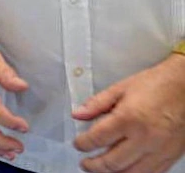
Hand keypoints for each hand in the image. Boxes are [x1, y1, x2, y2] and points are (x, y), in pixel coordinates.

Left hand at [72, 54, 184, 172]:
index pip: (97, 139)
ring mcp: (159, 150)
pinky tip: (124, 169)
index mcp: (128, 118)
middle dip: (93, 165)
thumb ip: (97, 104)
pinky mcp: (171, 156)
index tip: (77, 145)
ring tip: (100, 168)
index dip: (82, 144)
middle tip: (85, 163)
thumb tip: (77, 115)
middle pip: (112, 162)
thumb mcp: (121, 88)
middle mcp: (144, 138)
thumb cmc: (155, 85)